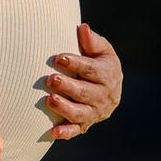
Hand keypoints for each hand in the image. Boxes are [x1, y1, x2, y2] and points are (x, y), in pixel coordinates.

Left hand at [43, 20, 122, 139]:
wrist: (110, 88)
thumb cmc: (100, 61)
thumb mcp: (102, 49)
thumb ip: (92, 40)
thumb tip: (83, 28)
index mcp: (108, 74)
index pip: (91, 70)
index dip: (75, 64)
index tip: (59, 58)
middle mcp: (103, 95)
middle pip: (85, 93)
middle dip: (68, 86)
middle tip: (50, 79)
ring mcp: (95, 111)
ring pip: (81, 113)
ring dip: (65, 108)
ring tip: (50, 100)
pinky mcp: (86, 123)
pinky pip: (76, 130)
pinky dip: (66, 132)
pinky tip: (53, 132)